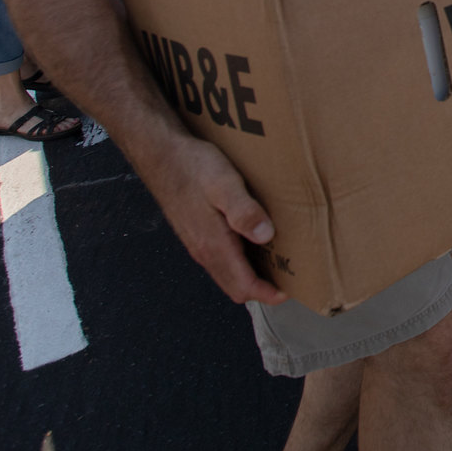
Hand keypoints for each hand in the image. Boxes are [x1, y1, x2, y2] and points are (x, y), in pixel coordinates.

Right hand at [144, 134, 287, 305]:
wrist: (161, 156)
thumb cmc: (193, 167)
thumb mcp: (224, 184)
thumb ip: (244, 211)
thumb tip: (265, 236)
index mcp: (213, 245)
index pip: (243, 286)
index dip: (268, 294)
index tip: (290, 290)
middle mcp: (204, 251)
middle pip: (236, 287)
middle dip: (262, 290)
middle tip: (289, 279)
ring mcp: (199, 244)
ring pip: (228, 275)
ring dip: (252, 277)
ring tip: (278, 263)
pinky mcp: (197, 234)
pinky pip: (221, 260)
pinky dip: (241, 262)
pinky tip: (255, 242)